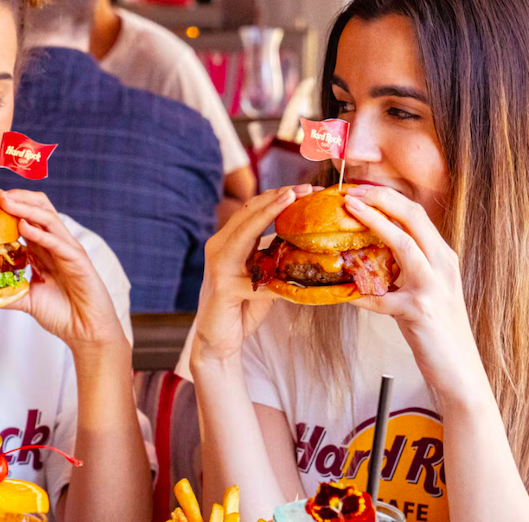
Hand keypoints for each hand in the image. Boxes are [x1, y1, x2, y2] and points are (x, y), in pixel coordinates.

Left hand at [0, 187, 125, 350]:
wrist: (87, 331)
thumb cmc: (62, 313)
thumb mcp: (26, 300)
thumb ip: (6, 292)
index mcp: (44, 248)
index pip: (26, 217)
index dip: (7, 205)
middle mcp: (56, 244)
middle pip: (39, 208)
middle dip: (16, 197)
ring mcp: (68, 250)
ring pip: (48, 218)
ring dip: (25, 207)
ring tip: (4, 200)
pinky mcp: (78, 261)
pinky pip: (58, 242)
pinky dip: (41, 233)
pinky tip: (23, 227)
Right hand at [193, 185, 315, 364]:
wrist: (218, 340)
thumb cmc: (242, 305)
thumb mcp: (262, 274)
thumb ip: (275, 255)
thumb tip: (310, 241)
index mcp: (229, 240)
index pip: (253, 209)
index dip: (278, 196)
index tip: (307, 189)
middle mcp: (219, 247)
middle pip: (248, 212)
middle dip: (277, 197)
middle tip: (305, 188)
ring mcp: (218, 266)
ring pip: (244, 233)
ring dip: (268, 214)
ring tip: (291, 199)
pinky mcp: (223, 289)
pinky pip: (255, 281)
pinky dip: (277, 280)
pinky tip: (296, 280)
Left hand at [344, 185, 485, 400]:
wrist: (458, 369)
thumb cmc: (435, 328)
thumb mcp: (424, 288)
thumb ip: (404, 267)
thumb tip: (366, 251)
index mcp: (442, 256)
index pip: (417, 214)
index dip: (388, 197)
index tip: (360, 188)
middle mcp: (443, 265)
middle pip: (414, 218)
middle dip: (381, 199)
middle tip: (349, 191)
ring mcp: (434, 287)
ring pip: (405, 245)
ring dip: (374, 223)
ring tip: (348, 210)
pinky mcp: (420, 312)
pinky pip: (382, 298)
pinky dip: (359, 293)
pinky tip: (341, 292)